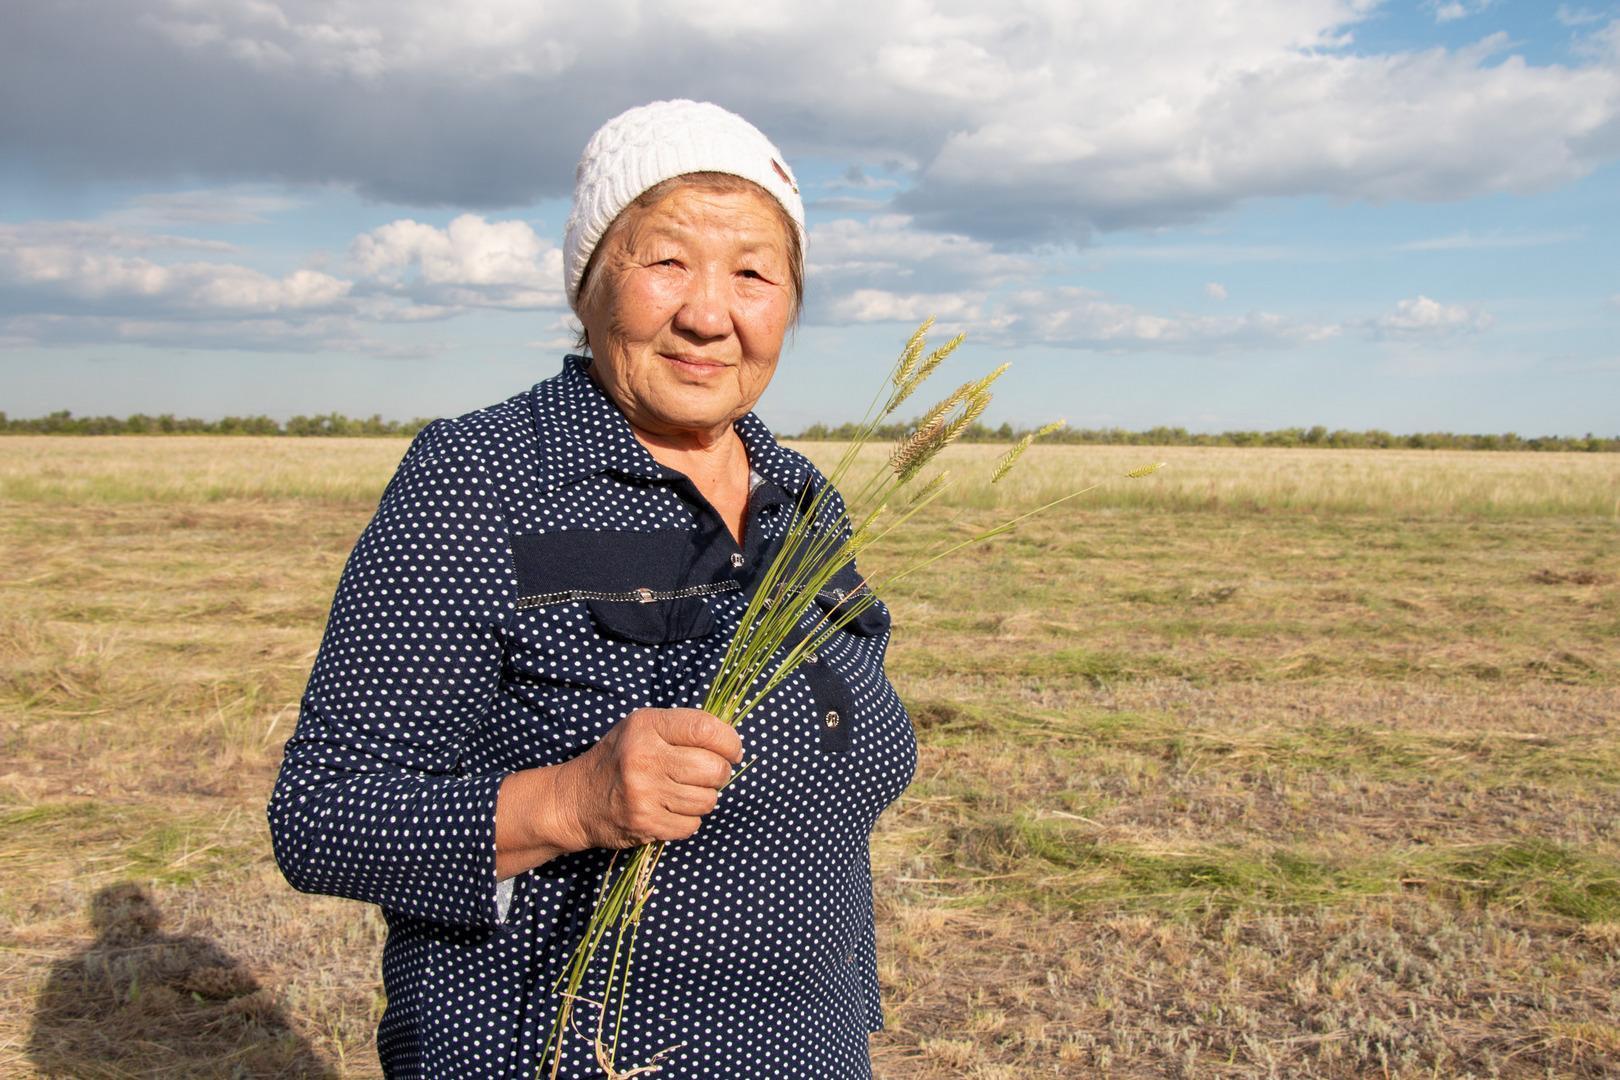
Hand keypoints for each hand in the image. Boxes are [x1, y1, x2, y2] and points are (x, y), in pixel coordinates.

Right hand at [555, 708, 743, 850]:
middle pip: (713, 769)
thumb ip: (681, 728)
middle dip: (721, 773)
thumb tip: (730, 742)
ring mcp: (644, 793)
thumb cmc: (618, 759)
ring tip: (686, 792)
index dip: (730, 741)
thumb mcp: (641, 729)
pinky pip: (692, 824)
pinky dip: (688, 820)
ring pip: (707, 800)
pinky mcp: (645, 823)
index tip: (733, 751)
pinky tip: (671, 810)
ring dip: (704, 798)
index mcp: (646, 726)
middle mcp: (644, 758)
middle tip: (711, 774)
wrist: (575, 800)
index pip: (705, 729)